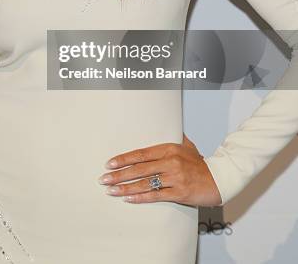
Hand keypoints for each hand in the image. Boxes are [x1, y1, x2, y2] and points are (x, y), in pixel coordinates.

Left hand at [97, 133, 221, 206]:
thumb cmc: (200, 163)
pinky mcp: (179, 192)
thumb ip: (174, 137)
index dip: (123, 159)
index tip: (109, 163)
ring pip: (145, 183)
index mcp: (169, 149)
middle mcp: (170, 162)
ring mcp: (174, 178)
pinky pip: (156, 196)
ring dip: (125, 187)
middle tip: (103, 179)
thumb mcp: (187, 146)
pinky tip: (128, 199)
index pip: (140, 153)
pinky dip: (141, 197)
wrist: (220, 178)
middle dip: (118, 174)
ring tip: (111, 191)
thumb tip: (168, 125)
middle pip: (139, 169)